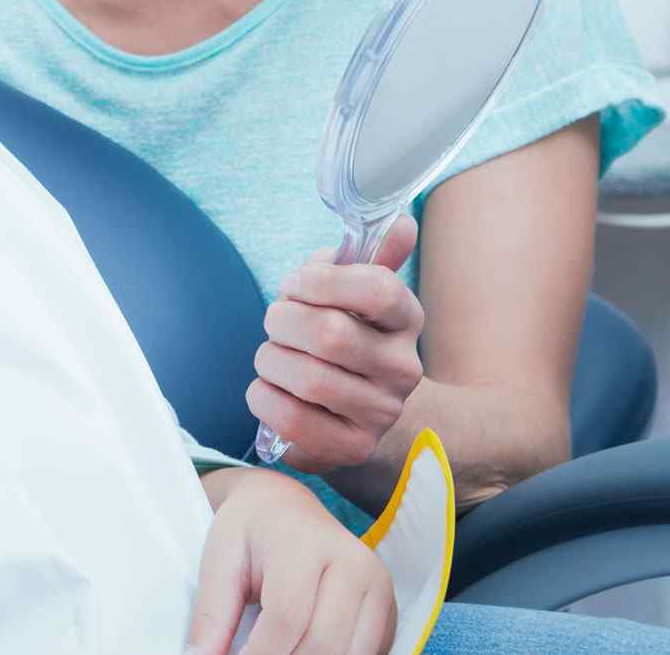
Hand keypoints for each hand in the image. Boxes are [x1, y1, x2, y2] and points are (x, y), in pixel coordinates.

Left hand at [187, 469, 396, 654]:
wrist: (285, 507)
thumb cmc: (250, 532)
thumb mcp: (220, 559)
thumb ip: (211, 613)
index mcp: (306, 543)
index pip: (286, 618)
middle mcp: (354, 564)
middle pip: (323, 644)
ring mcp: (379, 588)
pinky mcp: (388, 612)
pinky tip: (302, 651)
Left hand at [250, 215, 424, 473]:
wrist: (354, 410)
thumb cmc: (343, 336)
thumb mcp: (355, 291)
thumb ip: (372, 254)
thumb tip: (401, 222)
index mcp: (405, 319)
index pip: (377, 288)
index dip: (321, 280)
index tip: (296, 285)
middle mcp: (403, 368)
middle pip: (328, 333)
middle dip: (282, 319)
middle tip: (275, 322)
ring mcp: (381, 412)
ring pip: (306, 376)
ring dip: (269, 359)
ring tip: (271, 357)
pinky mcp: (351, 448)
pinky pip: (292, 419)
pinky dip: (263, 398)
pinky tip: (267, 389)